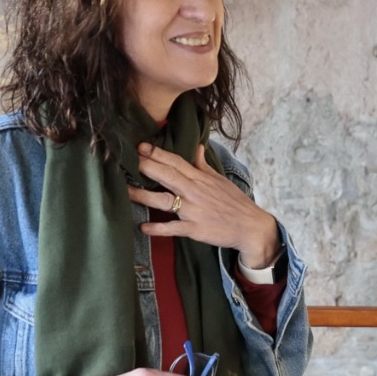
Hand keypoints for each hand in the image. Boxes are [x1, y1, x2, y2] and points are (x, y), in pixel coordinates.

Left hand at [130, 143, 280, 269]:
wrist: (250, 226)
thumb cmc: (234, 202)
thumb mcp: (220, 180)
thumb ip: (203, 165)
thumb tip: (197, 146)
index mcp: (200, 178)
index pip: (176, 162)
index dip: (158, 153)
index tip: (141, 146)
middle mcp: (194, 191)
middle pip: (167, 176)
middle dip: (147, 167)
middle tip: (128, 159)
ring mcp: (193, 210)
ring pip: (165, 200)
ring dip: (144, 195)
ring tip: (126, 191)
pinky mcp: (195, 229)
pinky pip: (173, 228)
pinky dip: (158, 228)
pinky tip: (143, 227)